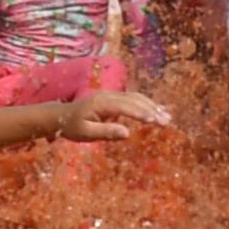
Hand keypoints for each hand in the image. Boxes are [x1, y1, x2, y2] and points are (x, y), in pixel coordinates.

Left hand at [57, 89, 174, 142]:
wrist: (61, 116)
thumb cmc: (72, 127)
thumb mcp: (85, 133)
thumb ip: (106, 132)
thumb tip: (127, 133)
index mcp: (102, 103)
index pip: (126, 107)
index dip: (141, 113)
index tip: (155, 121)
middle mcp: (109, 96)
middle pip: (134, 100)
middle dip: (152, 110)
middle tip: (167, 121)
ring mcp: (112, 95)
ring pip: (136, 97)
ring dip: (152, 106)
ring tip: (167, 116)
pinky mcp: (114, 98)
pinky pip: (133, 98)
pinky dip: (147, 104)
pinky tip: (157, 110)